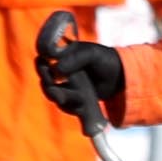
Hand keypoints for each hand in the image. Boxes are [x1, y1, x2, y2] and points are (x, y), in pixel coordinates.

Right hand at [35, 11, 122, 127]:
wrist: (119, 77)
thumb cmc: (104, 60)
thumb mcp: (92, 54)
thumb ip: (76, 58)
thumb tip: (57, 69)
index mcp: (60, 55)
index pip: (42, 60)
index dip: (41, 66)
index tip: (46, 69)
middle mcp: (59, 71)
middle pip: (45, 81)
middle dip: (50, 87)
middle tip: (56, 91)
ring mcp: (65, 86)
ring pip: (54, 95)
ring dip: (64, 97)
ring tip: (79, 98)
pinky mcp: (72, 99)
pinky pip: (65, 105)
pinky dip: (72, 106)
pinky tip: (83, 104)